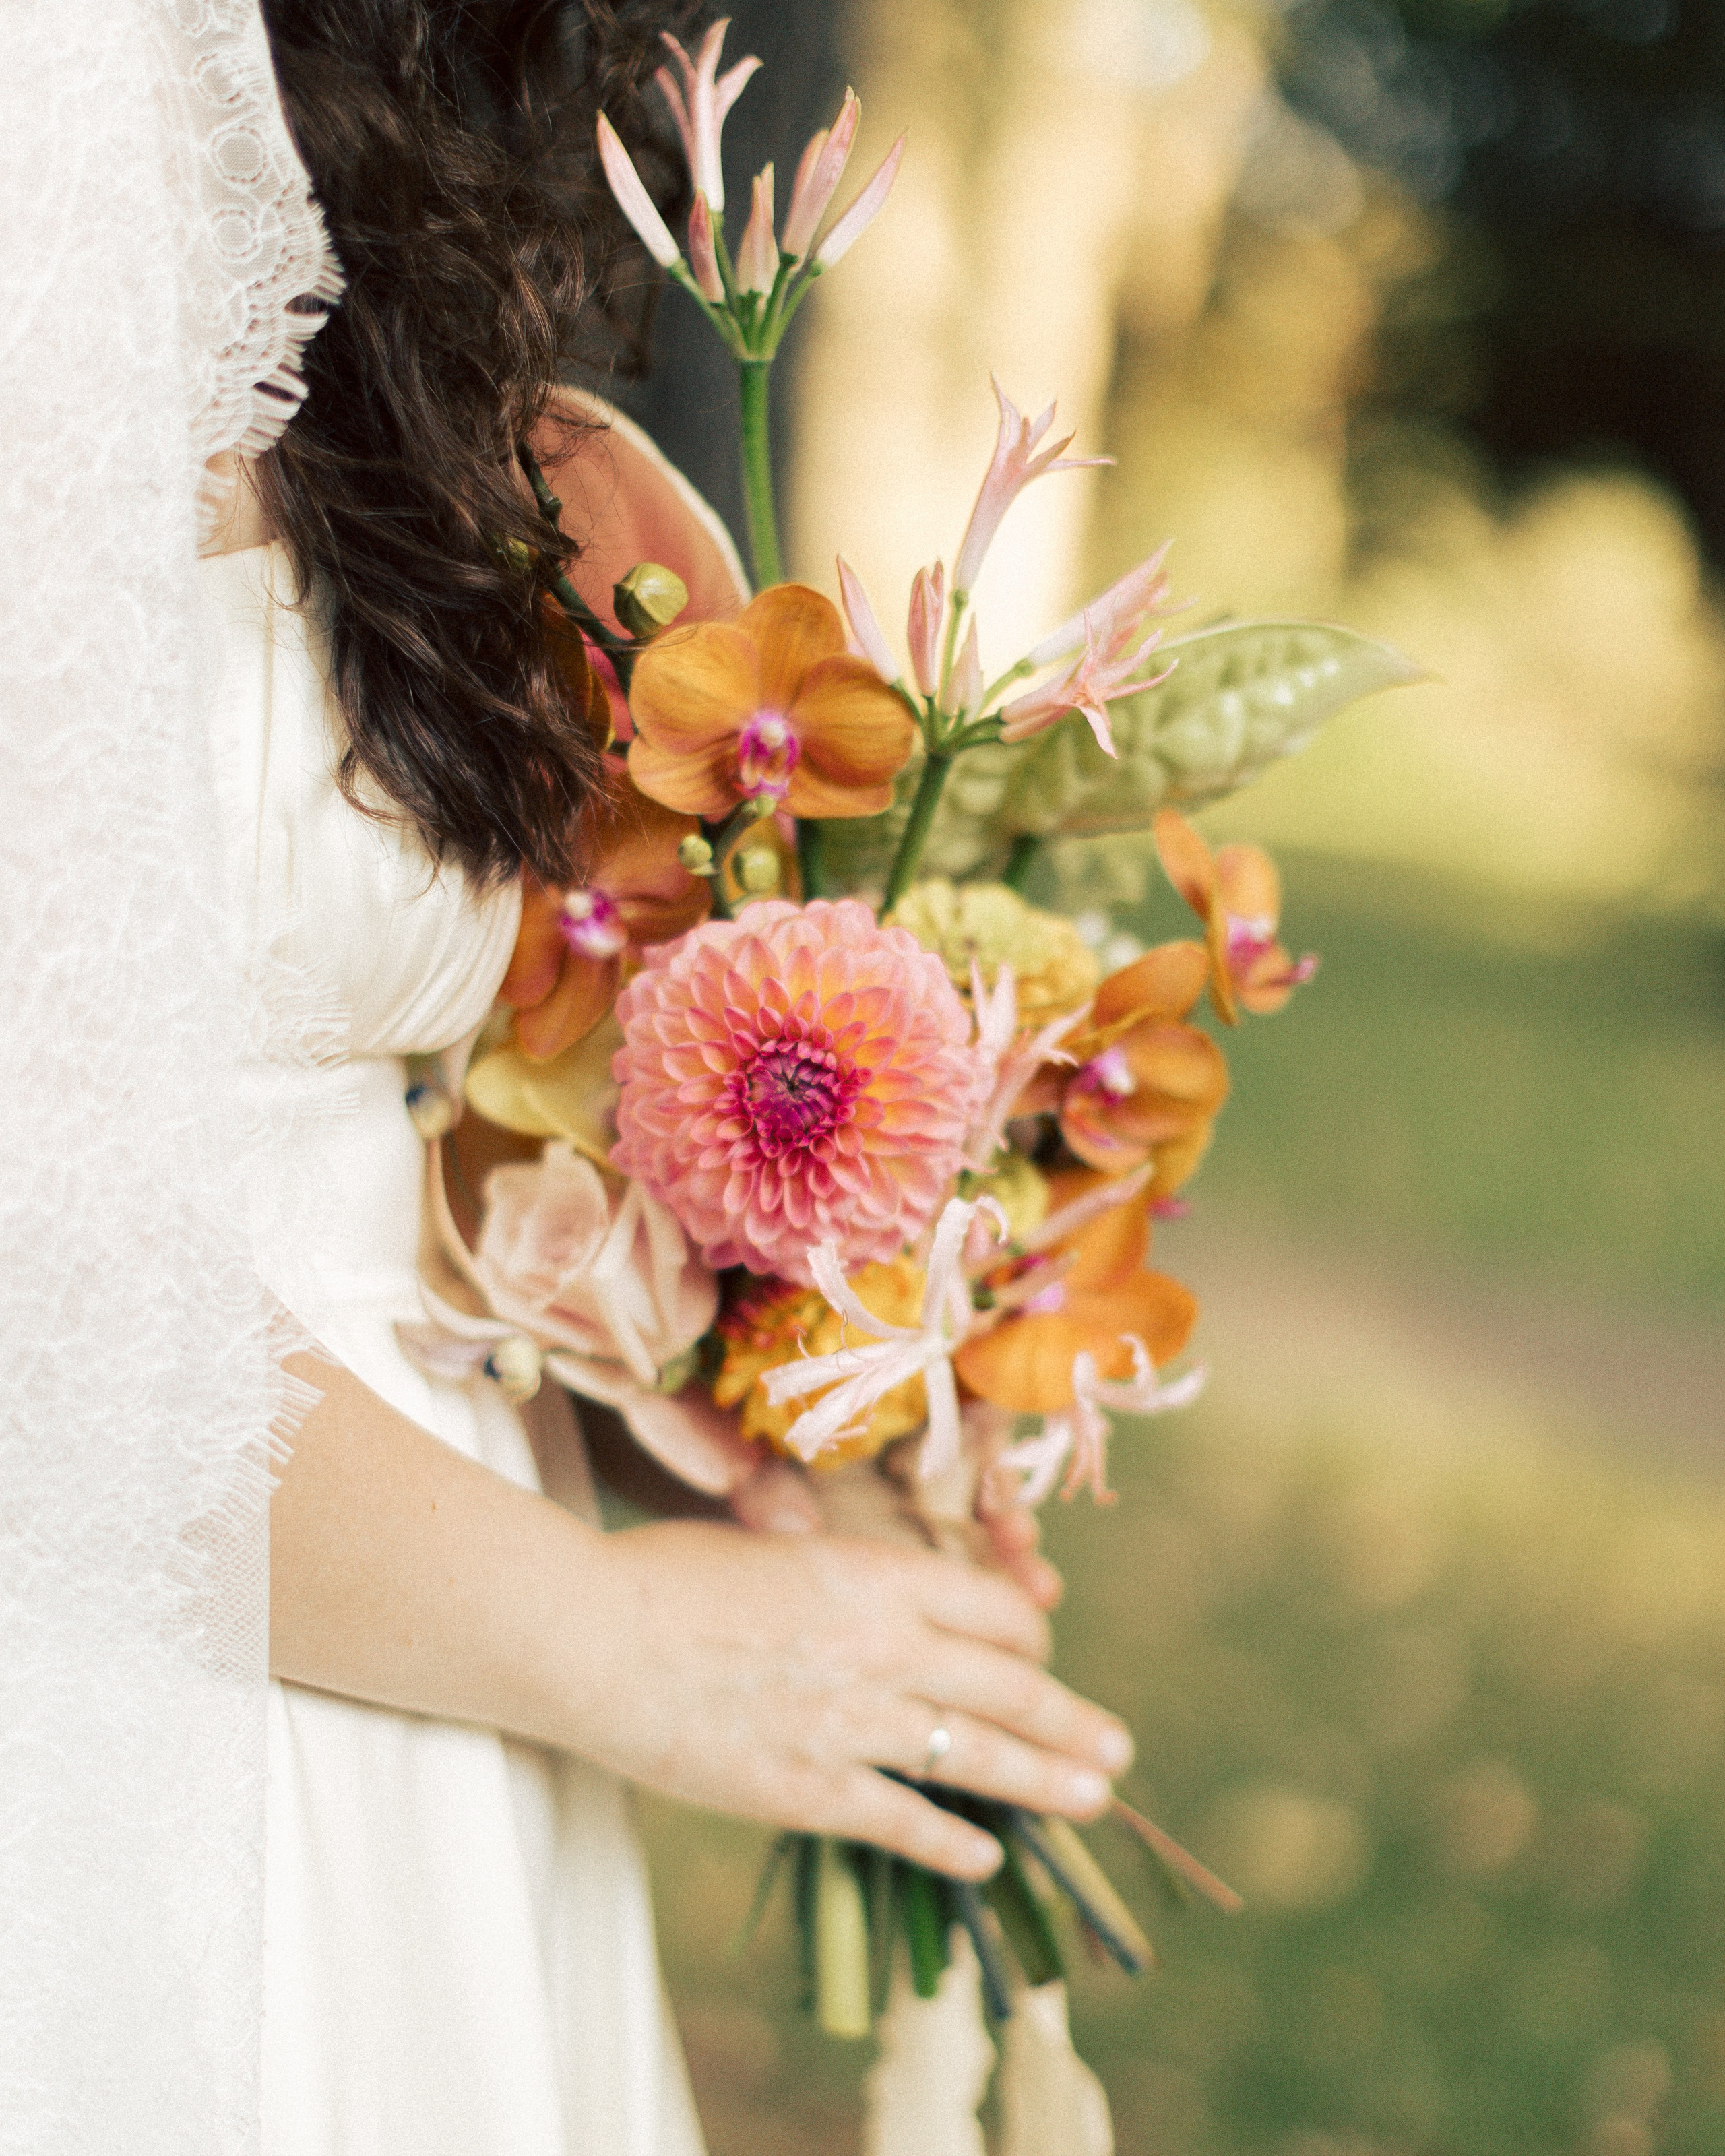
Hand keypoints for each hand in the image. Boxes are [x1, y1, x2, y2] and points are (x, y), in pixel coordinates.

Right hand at [572, 1520, 1130, 1878]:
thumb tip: (890, 1602)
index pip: (993, 1610)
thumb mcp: (778, 1551)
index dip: (1031, 1635)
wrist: (589, 1635)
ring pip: (979, 1756)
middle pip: (1011, 1686)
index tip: (1039, 1655)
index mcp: (876, 1576)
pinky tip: (986, 1856)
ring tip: (1094, 1798)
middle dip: (1073, 1721)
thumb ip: (844, 1582)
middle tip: (1116, 1748)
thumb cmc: (668, 1577)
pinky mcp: (806, 1790)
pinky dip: (953, 1842)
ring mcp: (849, 1723)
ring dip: (1047, 1781)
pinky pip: (903, 1823)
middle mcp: (882, 1646)